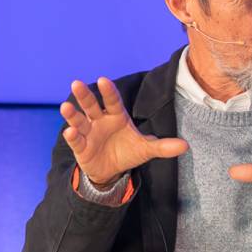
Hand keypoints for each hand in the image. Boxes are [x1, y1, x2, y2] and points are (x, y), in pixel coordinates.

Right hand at [60, 78, 187, 184]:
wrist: (112, 171)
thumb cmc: (128, 152)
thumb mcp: (146, 150)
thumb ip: (163, 146)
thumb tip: (185, 146)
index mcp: (116, 116)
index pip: (113, 101)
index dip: (108, 92)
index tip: (102, 80)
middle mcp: (100, 121)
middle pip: (91, 105)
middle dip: (84, 95)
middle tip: (76, 83)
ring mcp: (88, 133)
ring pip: (79, 120)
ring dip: (72, 114)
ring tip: (65, 107)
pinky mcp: (81, 147)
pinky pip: (76, 140)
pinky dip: (72, 136)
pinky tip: (70, 132)